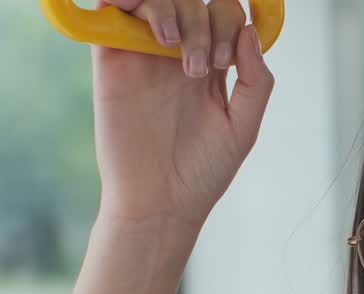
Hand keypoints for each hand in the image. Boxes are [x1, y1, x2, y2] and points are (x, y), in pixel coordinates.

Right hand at [92, 0, 274, 229]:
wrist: (159, 203)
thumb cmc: (202, 172)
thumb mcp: (244, 127)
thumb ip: (256, 79)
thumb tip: (250, 31)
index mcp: (211, 65)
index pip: (224, 14)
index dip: (229, 23)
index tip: (225, 61)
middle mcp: (177, 54)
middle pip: (192, 2)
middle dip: (204, 23)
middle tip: (199, 68)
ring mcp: (143, 54)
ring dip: (170, 8)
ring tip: (173, 46)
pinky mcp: (111, 61)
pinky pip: (108, 12)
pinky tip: (139, 14)